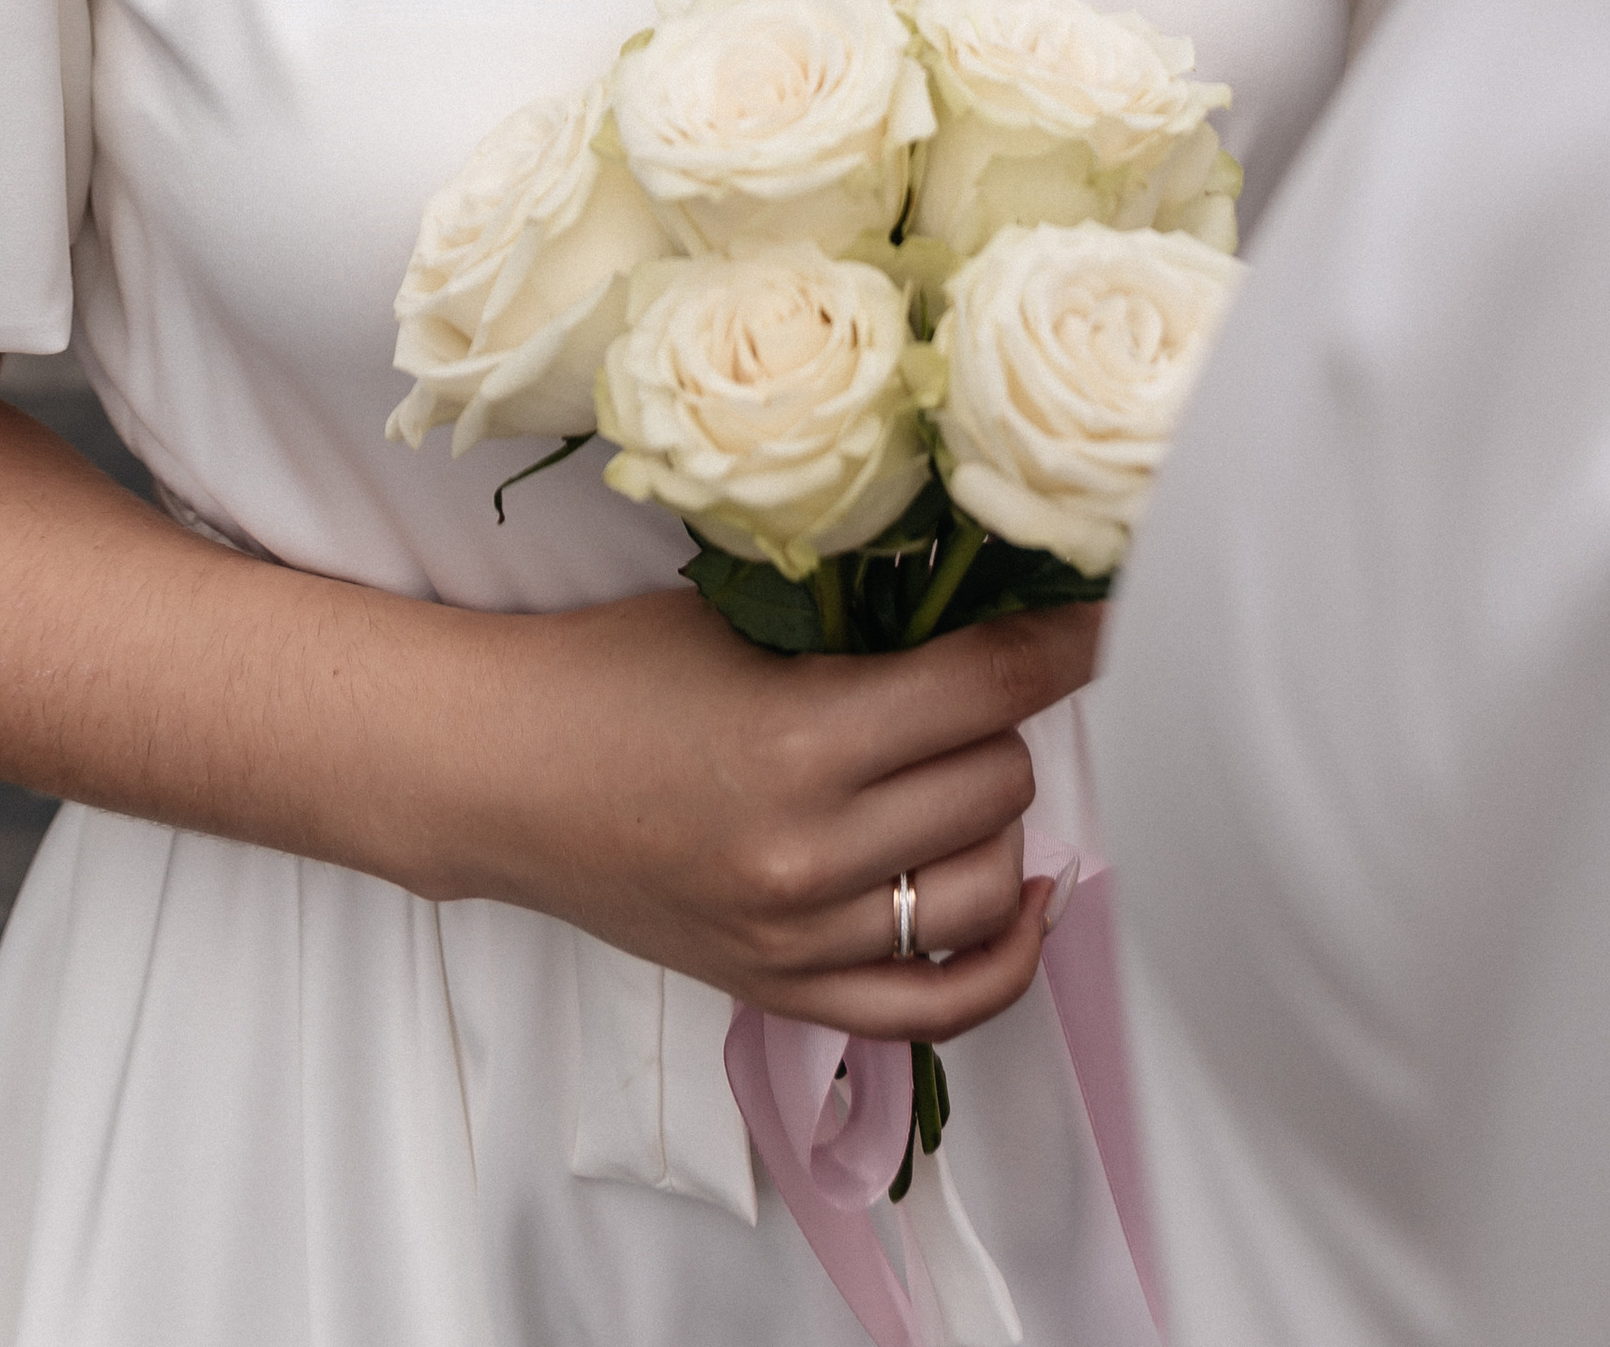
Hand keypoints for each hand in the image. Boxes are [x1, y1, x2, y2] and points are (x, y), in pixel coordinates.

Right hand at [451, 587, 1102, 1038]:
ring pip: (989, 885)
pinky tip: (1029, 896)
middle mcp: (812, 853)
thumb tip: (997, 602)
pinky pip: (939, 1007)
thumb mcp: (743, 619)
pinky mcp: (783, 991)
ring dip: (995, 821)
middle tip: (972, 686)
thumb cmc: (613, 672)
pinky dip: (1005, 956)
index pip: (990, 687)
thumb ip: (865, 627)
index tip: (1110, 611)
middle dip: (1002, 724)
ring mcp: (800, 938)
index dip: (1066, 640)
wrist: (499, 773)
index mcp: (804, 738)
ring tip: (959, 774)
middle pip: (997, 783)